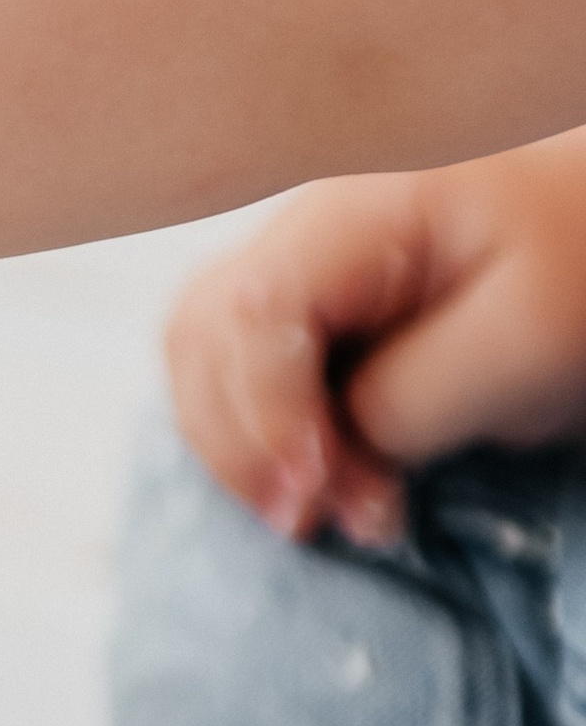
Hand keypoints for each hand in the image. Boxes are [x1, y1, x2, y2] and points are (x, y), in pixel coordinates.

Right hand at [165, 128, 585, 546]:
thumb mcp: (523, 343)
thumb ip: (406, 398)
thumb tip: (329, 445)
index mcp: (364, 206)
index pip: (252, 308)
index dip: (264, 414)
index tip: (320, 490)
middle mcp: (309, 223)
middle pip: (202, 333)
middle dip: (241, 443)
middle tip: (316, 519)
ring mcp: (303, 260)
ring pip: (203, 357)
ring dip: (241, 448)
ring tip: (324, 508)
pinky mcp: (312, 302)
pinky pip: (239, 370)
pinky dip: (260, 436)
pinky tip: (322, 474)